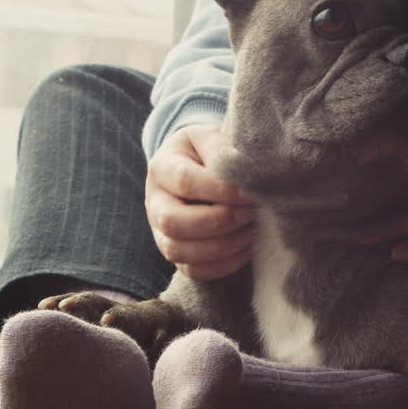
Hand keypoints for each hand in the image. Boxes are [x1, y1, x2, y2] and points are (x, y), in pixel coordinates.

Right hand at [146, 124, 256, 280]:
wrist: (199, 167)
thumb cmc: (209, 151)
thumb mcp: (211, 138)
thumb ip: (222, 151)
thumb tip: (244, 176)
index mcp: (162, 167)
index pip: (184, 182)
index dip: (221, 190)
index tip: (253, 193)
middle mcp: (154, 202)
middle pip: (172, 222)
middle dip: (218, 222)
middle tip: (250, 213)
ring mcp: (160, 232)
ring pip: (178, 251)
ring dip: (221, 246)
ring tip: (251, 231)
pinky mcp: (176, 253)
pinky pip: (193, 271)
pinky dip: (223, 265)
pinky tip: (246, 247)